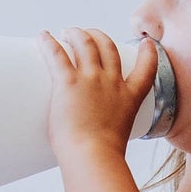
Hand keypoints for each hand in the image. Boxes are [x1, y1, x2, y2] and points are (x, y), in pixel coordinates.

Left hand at [35, 27, 157, 160]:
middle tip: (88, 35)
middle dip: (99, 36)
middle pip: (108, 48)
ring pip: (85, 44)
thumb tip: (91, 154)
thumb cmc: (102, 159)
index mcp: (129, 98)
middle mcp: (112, 83)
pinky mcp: (68, 82)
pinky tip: (43, 36)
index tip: (147, 43)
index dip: (147, 54)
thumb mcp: (116, 143)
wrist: (94, 158)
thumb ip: (107, 141)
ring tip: (67, 32)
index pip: (146, 70)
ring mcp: (91, 80)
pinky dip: (48, 42)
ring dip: (76, 34)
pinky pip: (57, 54)